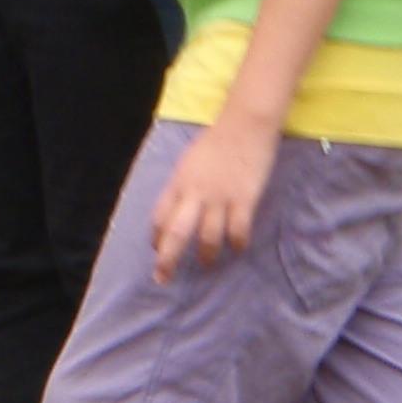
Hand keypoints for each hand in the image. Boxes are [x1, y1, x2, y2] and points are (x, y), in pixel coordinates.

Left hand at [149, 116, 277, 284]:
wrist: (245, 124)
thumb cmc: (216, 141)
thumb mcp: (188, 162)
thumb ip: (182, 186)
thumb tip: (177, 208)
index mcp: (178, 183)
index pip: (160, 218)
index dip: (157, 237)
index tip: (157, 249)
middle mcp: (194, 193)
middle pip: (176, 234)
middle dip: (168, 260)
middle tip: (163, 278)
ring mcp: (219, 198)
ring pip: (207, 237)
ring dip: (206, 255)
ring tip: (206, 263)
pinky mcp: (244, 199)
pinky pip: (238, 230)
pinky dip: (237, 243)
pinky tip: (237, 247)